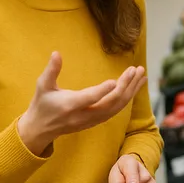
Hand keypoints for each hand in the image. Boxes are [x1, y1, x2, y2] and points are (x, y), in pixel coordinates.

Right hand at [17, 52, 146, 155]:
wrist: (41, 129)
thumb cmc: (41, 104)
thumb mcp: (42, 86)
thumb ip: (51, 70)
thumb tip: (56, 53)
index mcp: (70, 105)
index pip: (89, 99)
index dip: (102, 91)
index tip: (115, 80)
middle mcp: (84, 115)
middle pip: (110, 103)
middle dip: (125, 86)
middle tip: (136, 69)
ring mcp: (92, 120)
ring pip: (117, 107)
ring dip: (131, 91)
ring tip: (142, 75)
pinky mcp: (97, 121)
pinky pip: (116, 110)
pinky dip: (128, 98)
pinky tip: (135, 86)